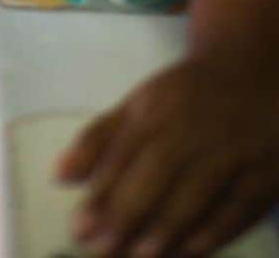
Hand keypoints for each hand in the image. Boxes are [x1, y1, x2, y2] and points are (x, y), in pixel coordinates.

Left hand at [56, 51, 278, 255]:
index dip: (100, 196)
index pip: (122, 157)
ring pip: (192, 201)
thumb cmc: (182, 98)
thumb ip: (99, 139)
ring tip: (134, 256)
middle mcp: (190, 132)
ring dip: (162, 235)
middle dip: (124, 220)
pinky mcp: (263, 178)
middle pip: (154, 181)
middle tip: (100, 249)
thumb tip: (59, 177)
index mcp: (154, 112)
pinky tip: (183, 253)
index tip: (79, 227)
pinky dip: (208, 237)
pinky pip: (234, 214)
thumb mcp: (137, 105)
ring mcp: (230, 156)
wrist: (251, 76)